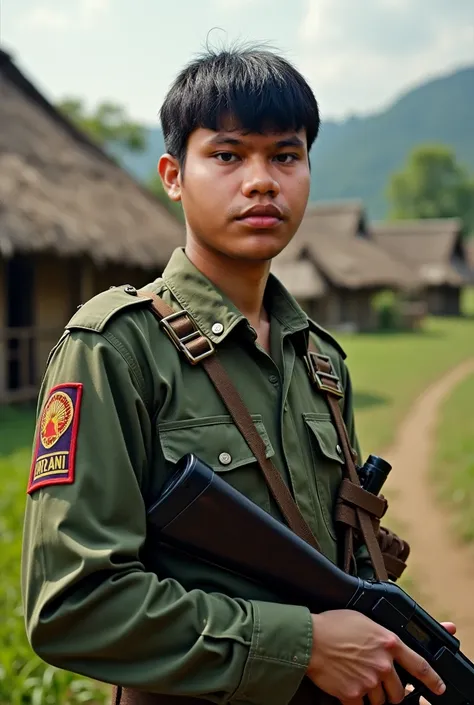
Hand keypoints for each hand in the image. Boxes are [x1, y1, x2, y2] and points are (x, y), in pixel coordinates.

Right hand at [307, 610, 447, 704]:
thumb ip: (383, 635)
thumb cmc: (333, 625)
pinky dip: (356, 701)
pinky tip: (347, 689)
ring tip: (357, 680)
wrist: (309, 639)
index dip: (433, 679)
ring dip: (372, 696)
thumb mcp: (364, 620)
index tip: (438, 687)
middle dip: (390, 690)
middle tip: (376, 681)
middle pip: (399, 691)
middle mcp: (383, 664)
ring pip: (381, 701)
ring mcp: (369, 681)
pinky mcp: (353, 694)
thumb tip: (393, 643)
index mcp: (388, 643)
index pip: (420, 665)